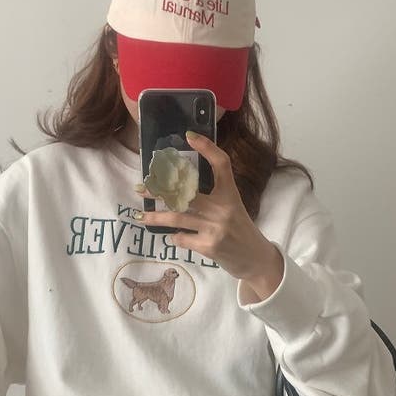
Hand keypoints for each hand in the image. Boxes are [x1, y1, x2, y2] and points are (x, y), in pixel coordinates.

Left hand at [135, 131, 283, 288]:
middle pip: (186, 192)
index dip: (206, 147)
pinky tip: (174, 236)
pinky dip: (174, 237)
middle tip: (140, 187)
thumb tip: (178, 187)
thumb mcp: (232, 206)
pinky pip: (182, 238)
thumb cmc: (239, 229)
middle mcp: (223, 208)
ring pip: (177, 218)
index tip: (189, 136)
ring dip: (155, 217)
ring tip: (140, 215)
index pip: (221, 163)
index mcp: (231, 193)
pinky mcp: (209, 247)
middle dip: (159, 190)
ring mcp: (215, 228)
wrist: (255, 259)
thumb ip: (213, 196)